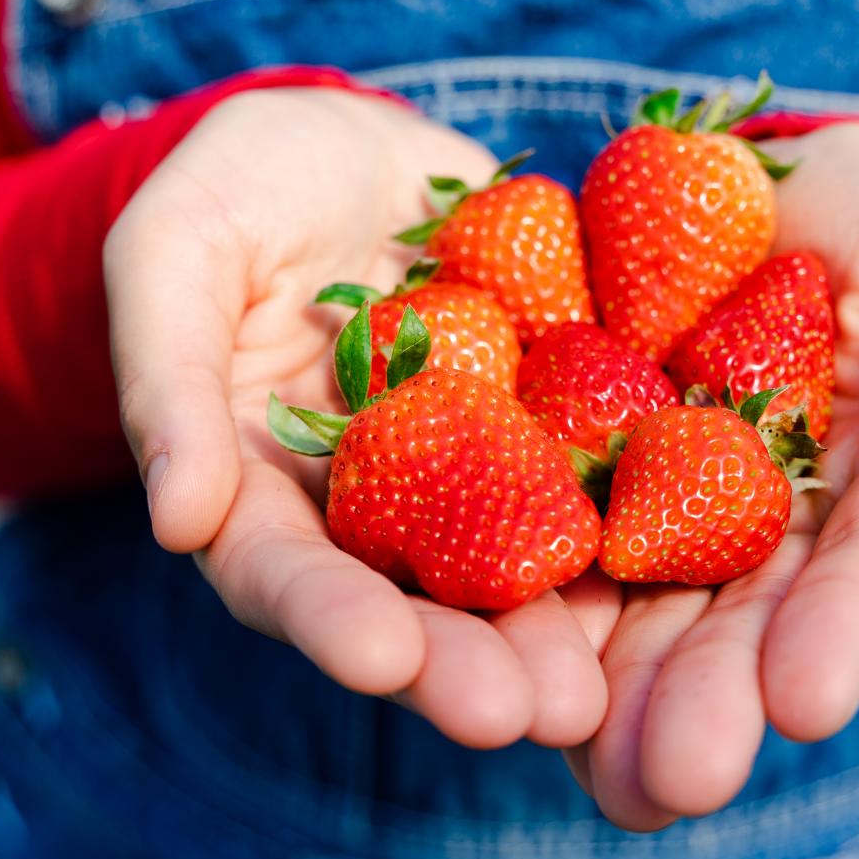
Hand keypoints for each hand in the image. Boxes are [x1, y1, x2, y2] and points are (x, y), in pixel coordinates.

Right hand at [105, 88, 611, 749]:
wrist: (356, 143)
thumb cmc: (239, 189)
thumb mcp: (174, 254)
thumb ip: (169, 380)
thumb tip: (178, 520)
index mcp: (268, 490)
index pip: (287, 574)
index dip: (330, 619)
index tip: (379, 658)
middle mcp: (379, 504)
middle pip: (415, 599)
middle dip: (467, 662)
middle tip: (529, 714)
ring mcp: (472, 467)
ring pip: (513, 562)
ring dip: (557, 632)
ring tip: (601, 691)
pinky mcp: (548, 420)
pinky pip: (592, 468)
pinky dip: (635, 515)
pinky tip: (688, 554)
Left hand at [564, 121, 858, 828]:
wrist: (747, 178)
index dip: (836, 631)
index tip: (806, 700)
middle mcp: (761, 524)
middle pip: (739, 624)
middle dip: (711, 701)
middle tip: (678, 779)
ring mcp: (661, 502)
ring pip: (638, 612)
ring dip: (615, 698)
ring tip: (599, 772)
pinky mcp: (571, 463)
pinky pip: (539, 533)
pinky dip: (524, 604)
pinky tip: (498, 667)